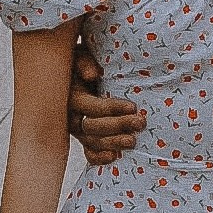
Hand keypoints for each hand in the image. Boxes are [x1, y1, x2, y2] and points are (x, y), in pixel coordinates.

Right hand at [69, 40, 145, 167]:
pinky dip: (98, 157)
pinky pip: (88, 153)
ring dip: (113, 143)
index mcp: (72, 97)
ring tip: (133, 141)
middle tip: (140, 123)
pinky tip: (113, 157)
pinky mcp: (84, 138)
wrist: (75, 72)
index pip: (92, 107)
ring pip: (92, 142)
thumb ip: (84, 62)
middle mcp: (72, 116)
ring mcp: (77, 130)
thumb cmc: (82, 61)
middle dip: (118, 126)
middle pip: (93, 127)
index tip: (132, 107)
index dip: (112, 108)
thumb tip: (92, 74)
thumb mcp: (79, 55)